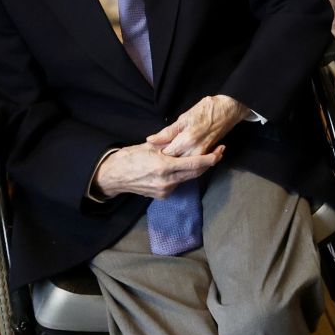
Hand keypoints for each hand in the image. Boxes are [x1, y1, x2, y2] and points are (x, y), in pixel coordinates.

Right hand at [94, 143, 223, 199]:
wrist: (114, 176)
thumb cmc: (130, 157)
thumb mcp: (150, 146)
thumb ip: (169, 144)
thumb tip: (186, 139)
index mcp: (164, 167)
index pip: (194, 164)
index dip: (210, 158)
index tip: (219, 151)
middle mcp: (167, 181)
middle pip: (195, 173)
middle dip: (208, 163)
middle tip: (218, 152)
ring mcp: (165, 190)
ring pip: (187, 178)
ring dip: (195, 168)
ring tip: (201, 156)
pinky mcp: (162, 195)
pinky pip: (178, 183)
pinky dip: (182, 175)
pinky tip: (181, 166)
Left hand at [147, 94, 251, 156]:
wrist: (228, 109)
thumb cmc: (206, 110)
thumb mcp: (184, 118)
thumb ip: (167, 132)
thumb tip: (151, 140)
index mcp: (186, 140)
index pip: (166, 154)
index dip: (157, 154)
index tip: (151, 151)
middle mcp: (194, 150)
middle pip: (174, 162)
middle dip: (165, 160)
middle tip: (157, 155)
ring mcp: (202, 154)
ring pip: (184, 165)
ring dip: (175, 162)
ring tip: (168, 155)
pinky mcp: (207, 154)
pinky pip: (193, 163)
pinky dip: (185, 161)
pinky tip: (180, 156)